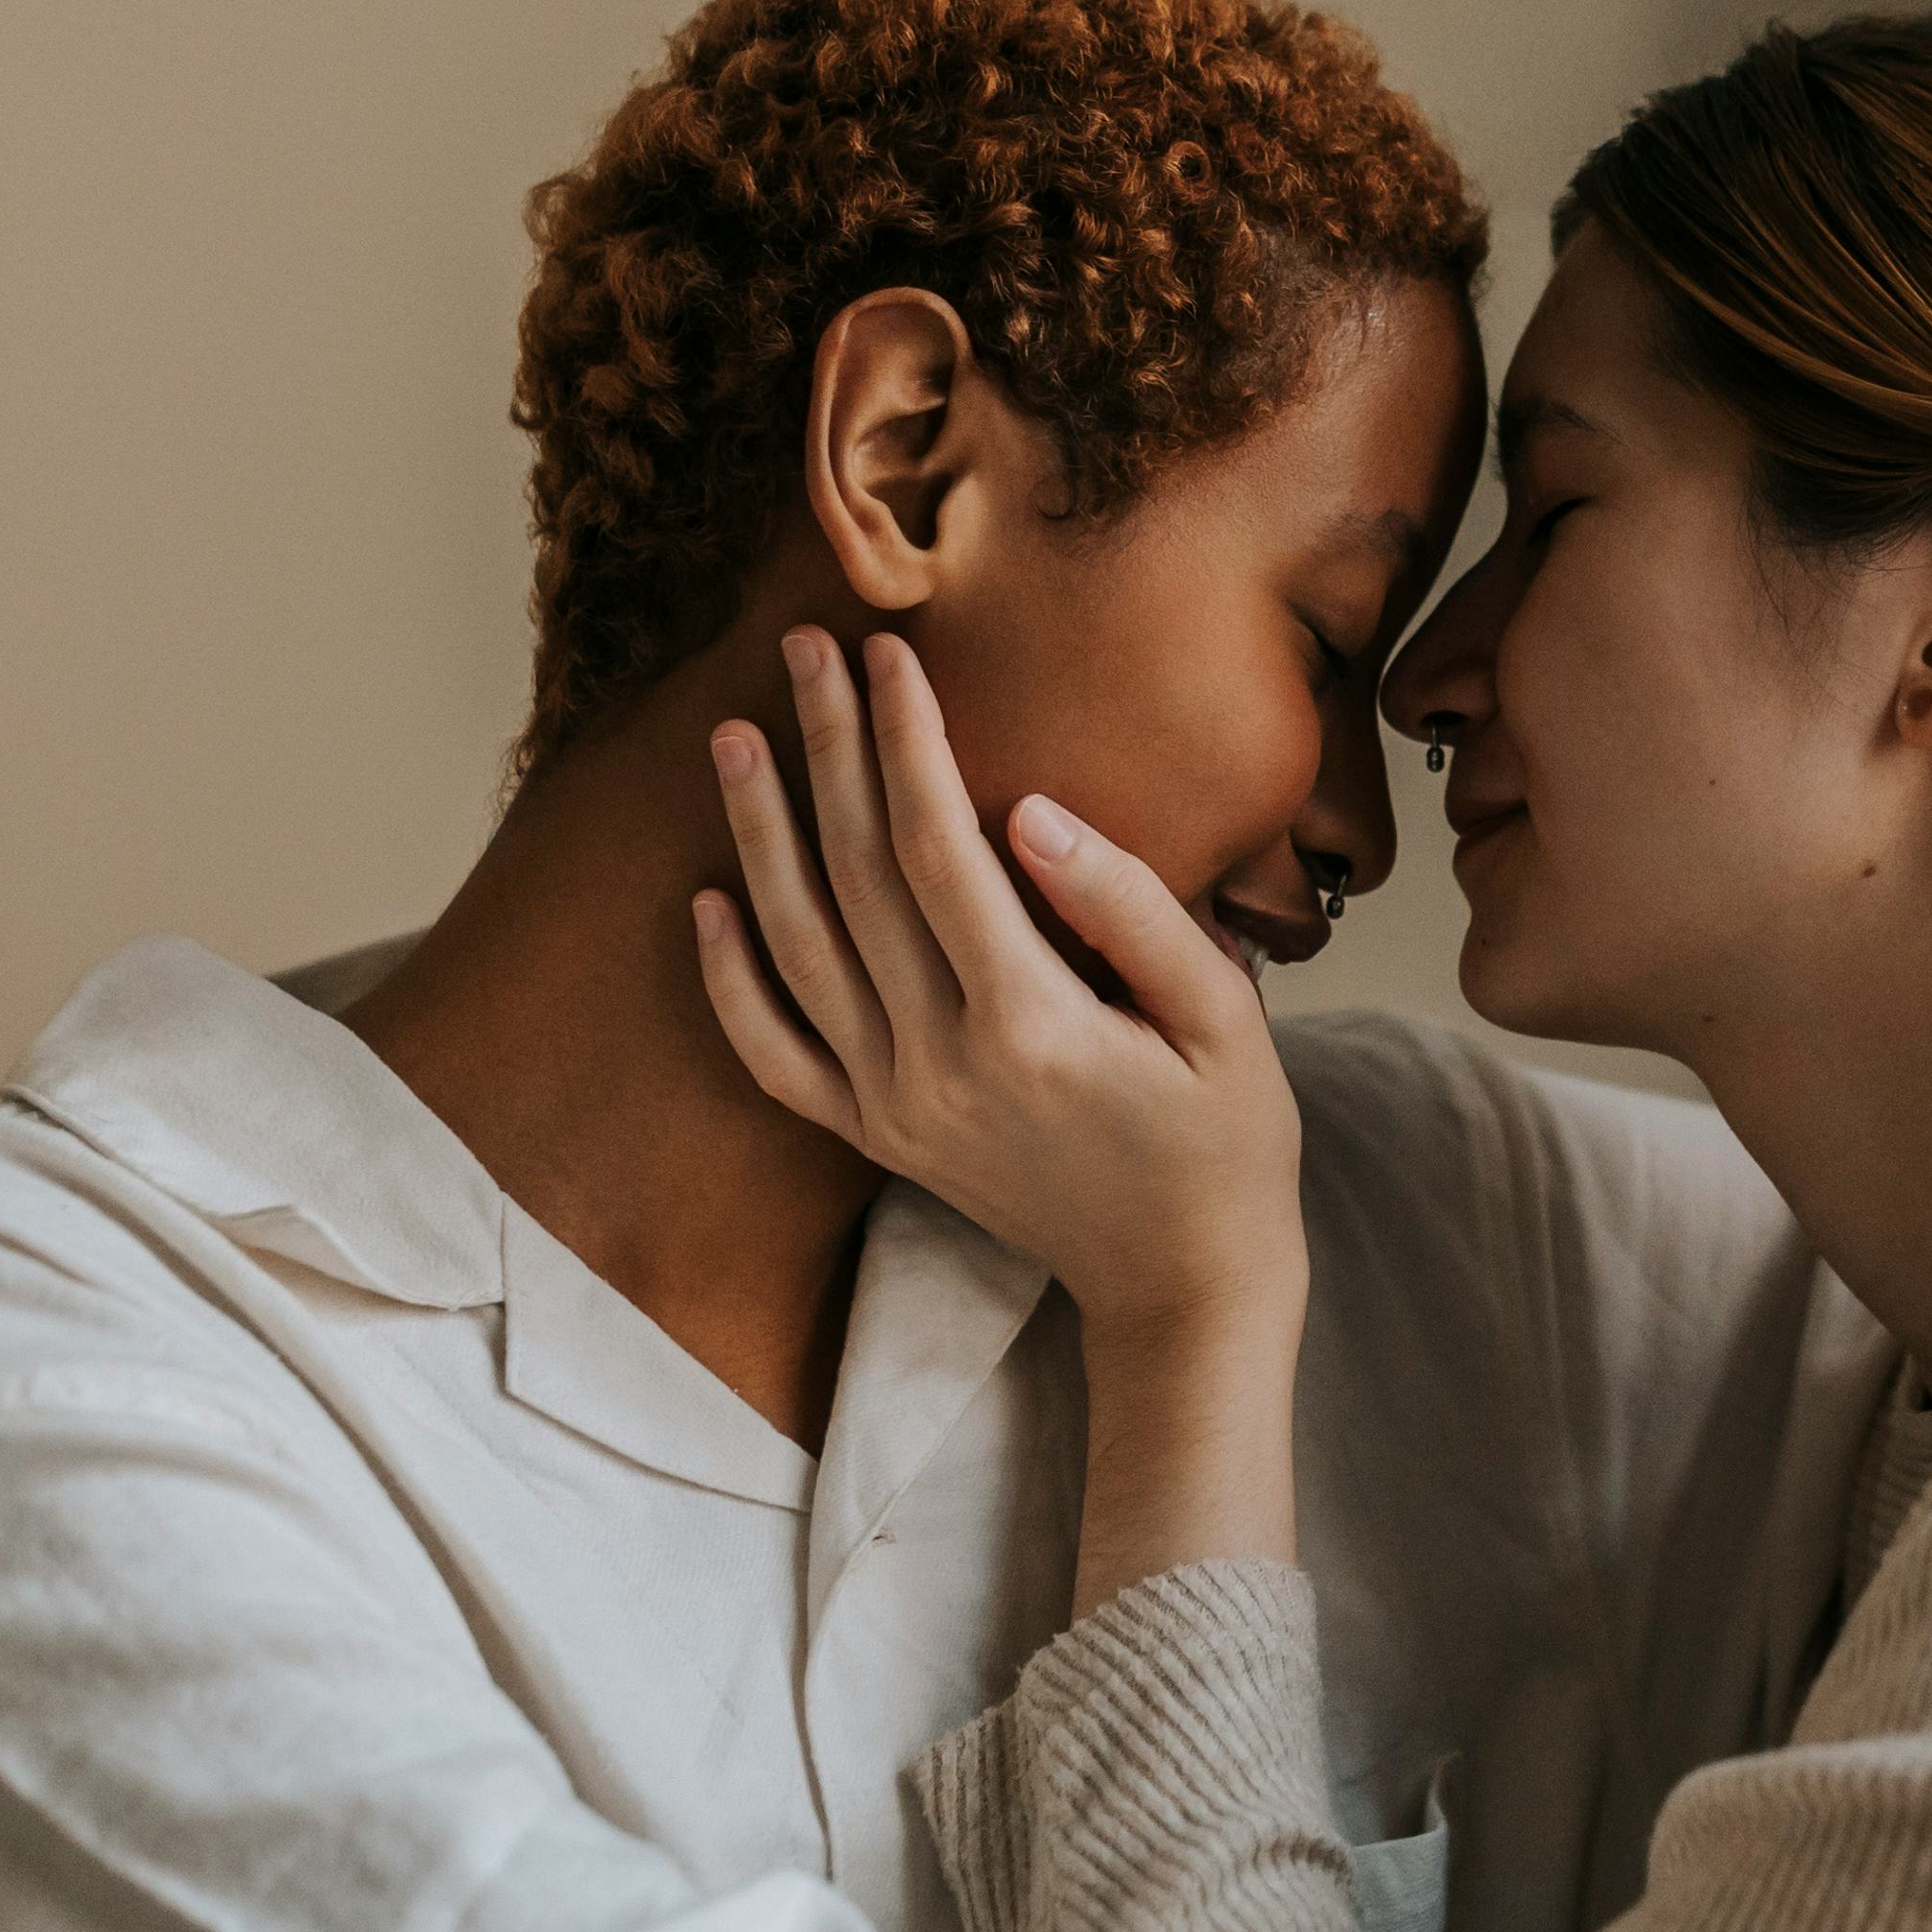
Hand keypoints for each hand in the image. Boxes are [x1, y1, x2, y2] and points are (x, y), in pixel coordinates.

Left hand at [694, 627, 1306, 1349]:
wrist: (1182, 1283)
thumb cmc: (1223, 1142)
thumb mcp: (1224, 1018)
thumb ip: (1132, 911)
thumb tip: (1034, 813)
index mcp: (1031, 1024)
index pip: (940, 847)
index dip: (905, 740)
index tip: (890, 652)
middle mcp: (940, 1066)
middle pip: (857, 877)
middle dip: (827, 752)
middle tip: (803, 648)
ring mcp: (894, 1108)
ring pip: (798, 950)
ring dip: (760, 836)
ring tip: (735, 738)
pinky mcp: (876, 1139)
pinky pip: (774, 1057)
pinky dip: (728, 981)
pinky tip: (706, 900)